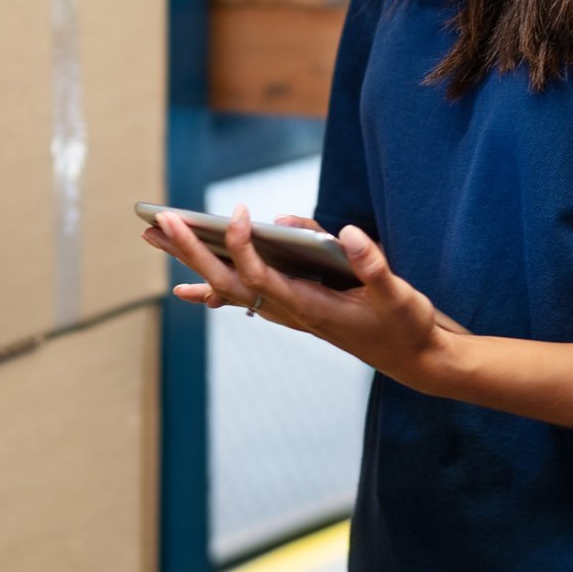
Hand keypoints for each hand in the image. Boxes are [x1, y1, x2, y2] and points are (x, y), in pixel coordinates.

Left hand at [140, 206, 458, 391]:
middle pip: (228, 281)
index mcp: (311, 308)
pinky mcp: (294, 309)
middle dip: (193, 250)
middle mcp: (291, 312)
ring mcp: (289, 313)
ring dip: (192, 261)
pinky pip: (244, 298)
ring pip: (229, 287)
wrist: (415, 360)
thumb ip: (372, 264)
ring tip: (157, 237)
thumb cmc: (407, 325)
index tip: (241, 212)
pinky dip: (212, 292)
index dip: (245, 245)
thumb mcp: (400, 294)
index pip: (261, 276)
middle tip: (159, 221)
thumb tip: (346, 232)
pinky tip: (188, 288)